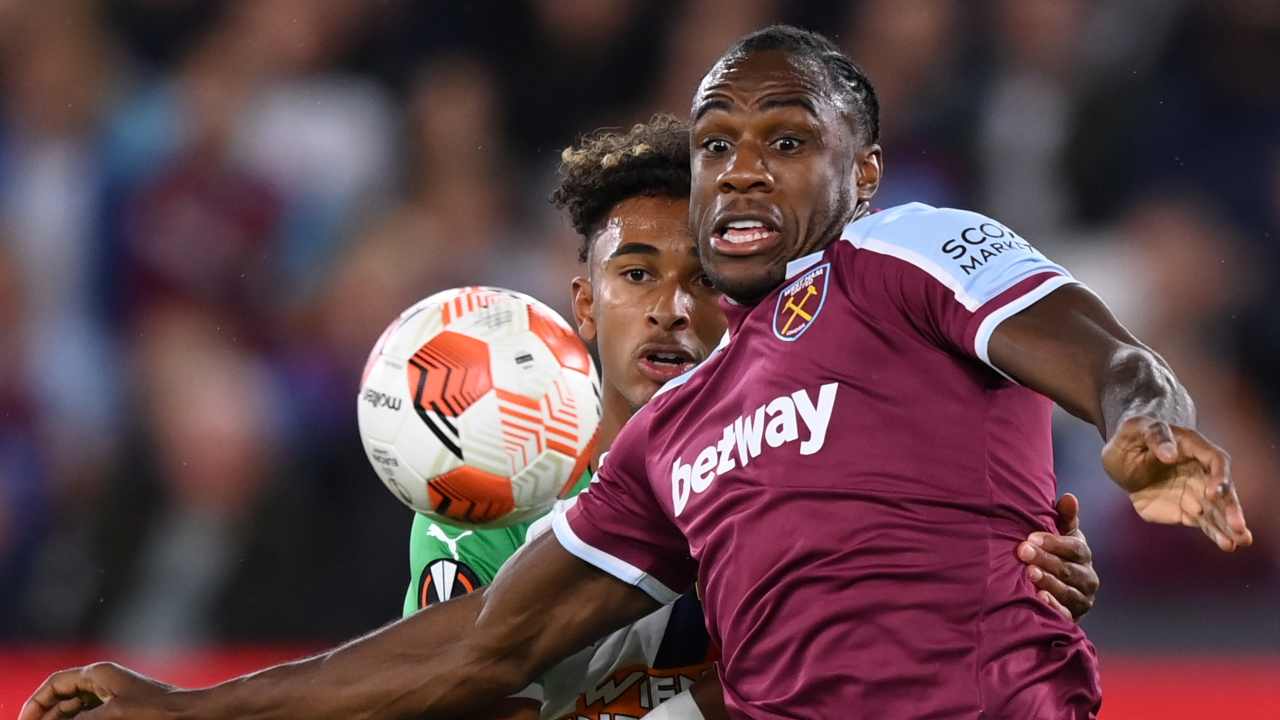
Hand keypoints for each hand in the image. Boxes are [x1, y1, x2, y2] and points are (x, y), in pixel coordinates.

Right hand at [20, 662, 180, 719]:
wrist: (190, 713)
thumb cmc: (155, 711)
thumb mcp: (110, 716)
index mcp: (98, 673)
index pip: (55, 683)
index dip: (36, 702)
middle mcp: (103, 679)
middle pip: (63, 695)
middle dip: (47, 714)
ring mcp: (112, 691)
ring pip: (76, 706)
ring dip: (62, 719)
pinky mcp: (121, 704)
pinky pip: (90, 712)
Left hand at [1017, 493, 1099, 620]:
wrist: (1055, 591)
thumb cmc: (1054, 554)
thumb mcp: (1060, 535)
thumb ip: (1064, 517)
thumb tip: (1069, 497)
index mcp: (1083, 555)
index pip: (1074, 548)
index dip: (1054, 542)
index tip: (1031, 537)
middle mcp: (1087, 578)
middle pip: (1068, 569)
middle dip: (1045, 560)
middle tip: (1023, 551)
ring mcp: (1082, 600)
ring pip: (1067, 591)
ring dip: (1048, 582)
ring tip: (1030, 574)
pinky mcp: (1073, 618)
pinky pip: (1066, 614)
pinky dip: (1054, 606)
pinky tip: (1040, 598)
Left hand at [1102, 415, 1251, 551]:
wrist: (1122, 459)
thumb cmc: (1132, 438)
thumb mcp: (1134, 429)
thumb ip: (1154, 437)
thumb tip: (1171, 454)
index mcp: (1193, 447)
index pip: (1216, 461)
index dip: (1219, 477)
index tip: (1213, 493)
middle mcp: (1200, 471)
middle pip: (1223, 490)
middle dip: (1231, 508)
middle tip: (1239, 526)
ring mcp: (1195, 492)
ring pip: (1217, 510)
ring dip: (1229, 526)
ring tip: (1241, 541)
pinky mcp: (1185, 509)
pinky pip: (1204, 522)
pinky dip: (1215, 533)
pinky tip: (1227, 545)